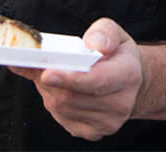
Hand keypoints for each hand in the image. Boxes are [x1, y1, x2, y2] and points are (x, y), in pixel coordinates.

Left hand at [9, 18, 142, 140]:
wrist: (130, 82)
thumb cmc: (117, 54)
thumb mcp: (114, 33)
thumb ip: (103, 33)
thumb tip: (91, 43)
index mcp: (128, 75)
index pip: (96, 80)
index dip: (69, 78)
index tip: (47, 73)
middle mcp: (120, 103)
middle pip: (72, 97)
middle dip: (48, 80)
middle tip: (35, 64)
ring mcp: (107, 122)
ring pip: (63, 108)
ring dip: (48, 89)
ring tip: (49, 72)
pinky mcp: (93, 132)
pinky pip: (63, 118)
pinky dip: (53, 100)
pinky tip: (56, 87)